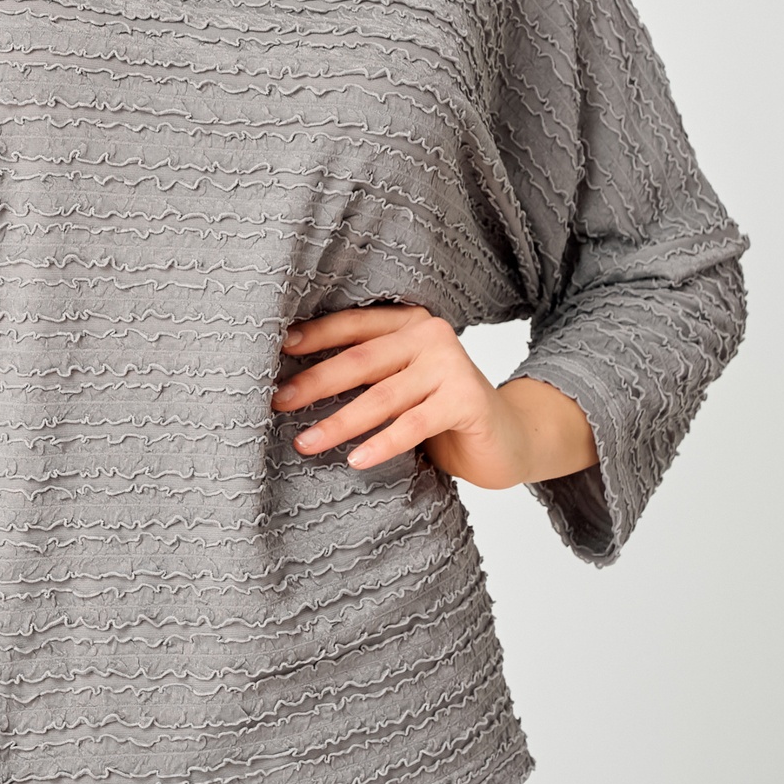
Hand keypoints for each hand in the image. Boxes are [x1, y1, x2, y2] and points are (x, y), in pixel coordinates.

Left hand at [270, 303, 596, 488]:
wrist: (508, 437)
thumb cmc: (440, 412)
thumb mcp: (399, 384)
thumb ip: (364, 374)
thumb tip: (290, 383)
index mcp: (408, 322)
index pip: (352, 326)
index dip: (312, 338)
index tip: (275, 353)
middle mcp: (430, 335)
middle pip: (360, 361)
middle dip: (313, 383)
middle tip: (276, 402)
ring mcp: (451, 365)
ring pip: (381, 396)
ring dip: (338, 422)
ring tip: (305, 443)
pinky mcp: (467, 400)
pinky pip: (413, 425)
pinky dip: (381, 444)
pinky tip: (355, 461)